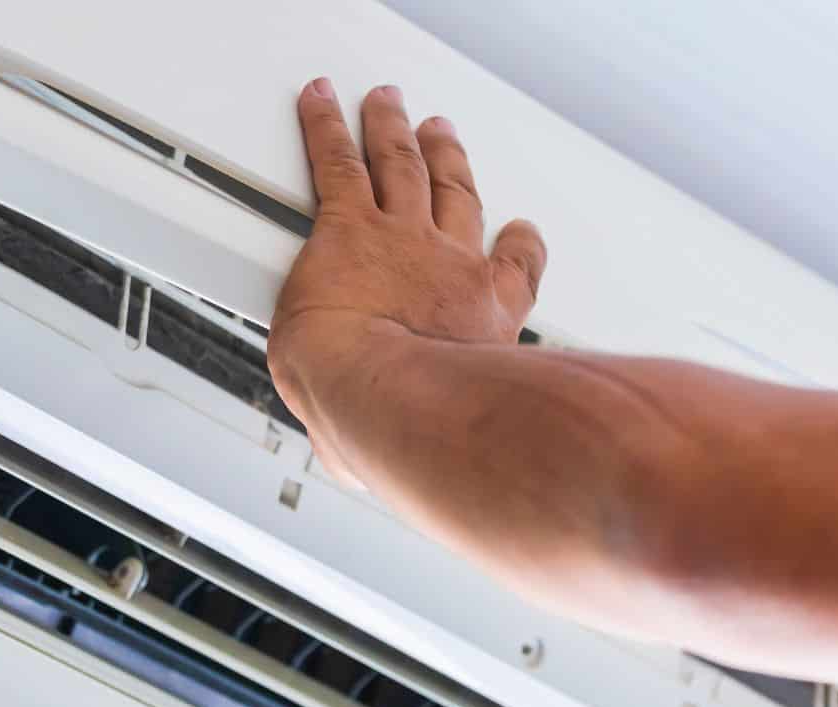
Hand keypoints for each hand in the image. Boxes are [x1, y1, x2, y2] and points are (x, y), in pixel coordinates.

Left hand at [268, 78, 547, 483]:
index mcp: (482, 318)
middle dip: (450, 162)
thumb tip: (381, 474)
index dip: (516, 245)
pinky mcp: (346, 228)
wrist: (383, 396)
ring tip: (389, 106)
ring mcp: (399, 241)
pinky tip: (320, 102)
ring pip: (400, 167)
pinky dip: (326, 127)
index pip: (511, 271)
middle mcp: (448, 269)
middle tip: (445, 136)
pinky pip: (336, 163)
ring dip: (394, 131)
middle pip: (454, 197)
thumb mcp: (434, 443)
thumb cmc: (412, 430)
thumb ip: (409, 446)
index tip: (517, 232)